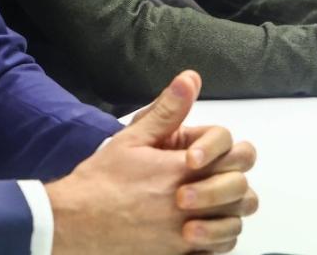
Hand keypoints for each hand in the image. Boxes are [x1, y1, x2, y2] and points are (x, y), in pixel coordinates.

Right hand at [47, 71, 258, 254]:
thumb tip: (189, 80)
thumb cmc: (101, 180)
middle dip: (232, 182)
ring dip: (228, 214)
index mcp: (181, 170)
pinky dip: (215, 241)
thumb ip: (167, 111)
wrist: (75, 221)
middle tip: (214, 178)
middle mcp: (189, 205)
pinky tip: (201, 229)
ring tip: (210, 205)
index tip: (204, 156)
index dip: (228, 153)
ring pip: (233, 226)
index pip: (235, 157)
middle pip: (241, 193)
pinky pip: (216, 252)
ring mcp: (184, 235)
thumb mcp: (133, 138)